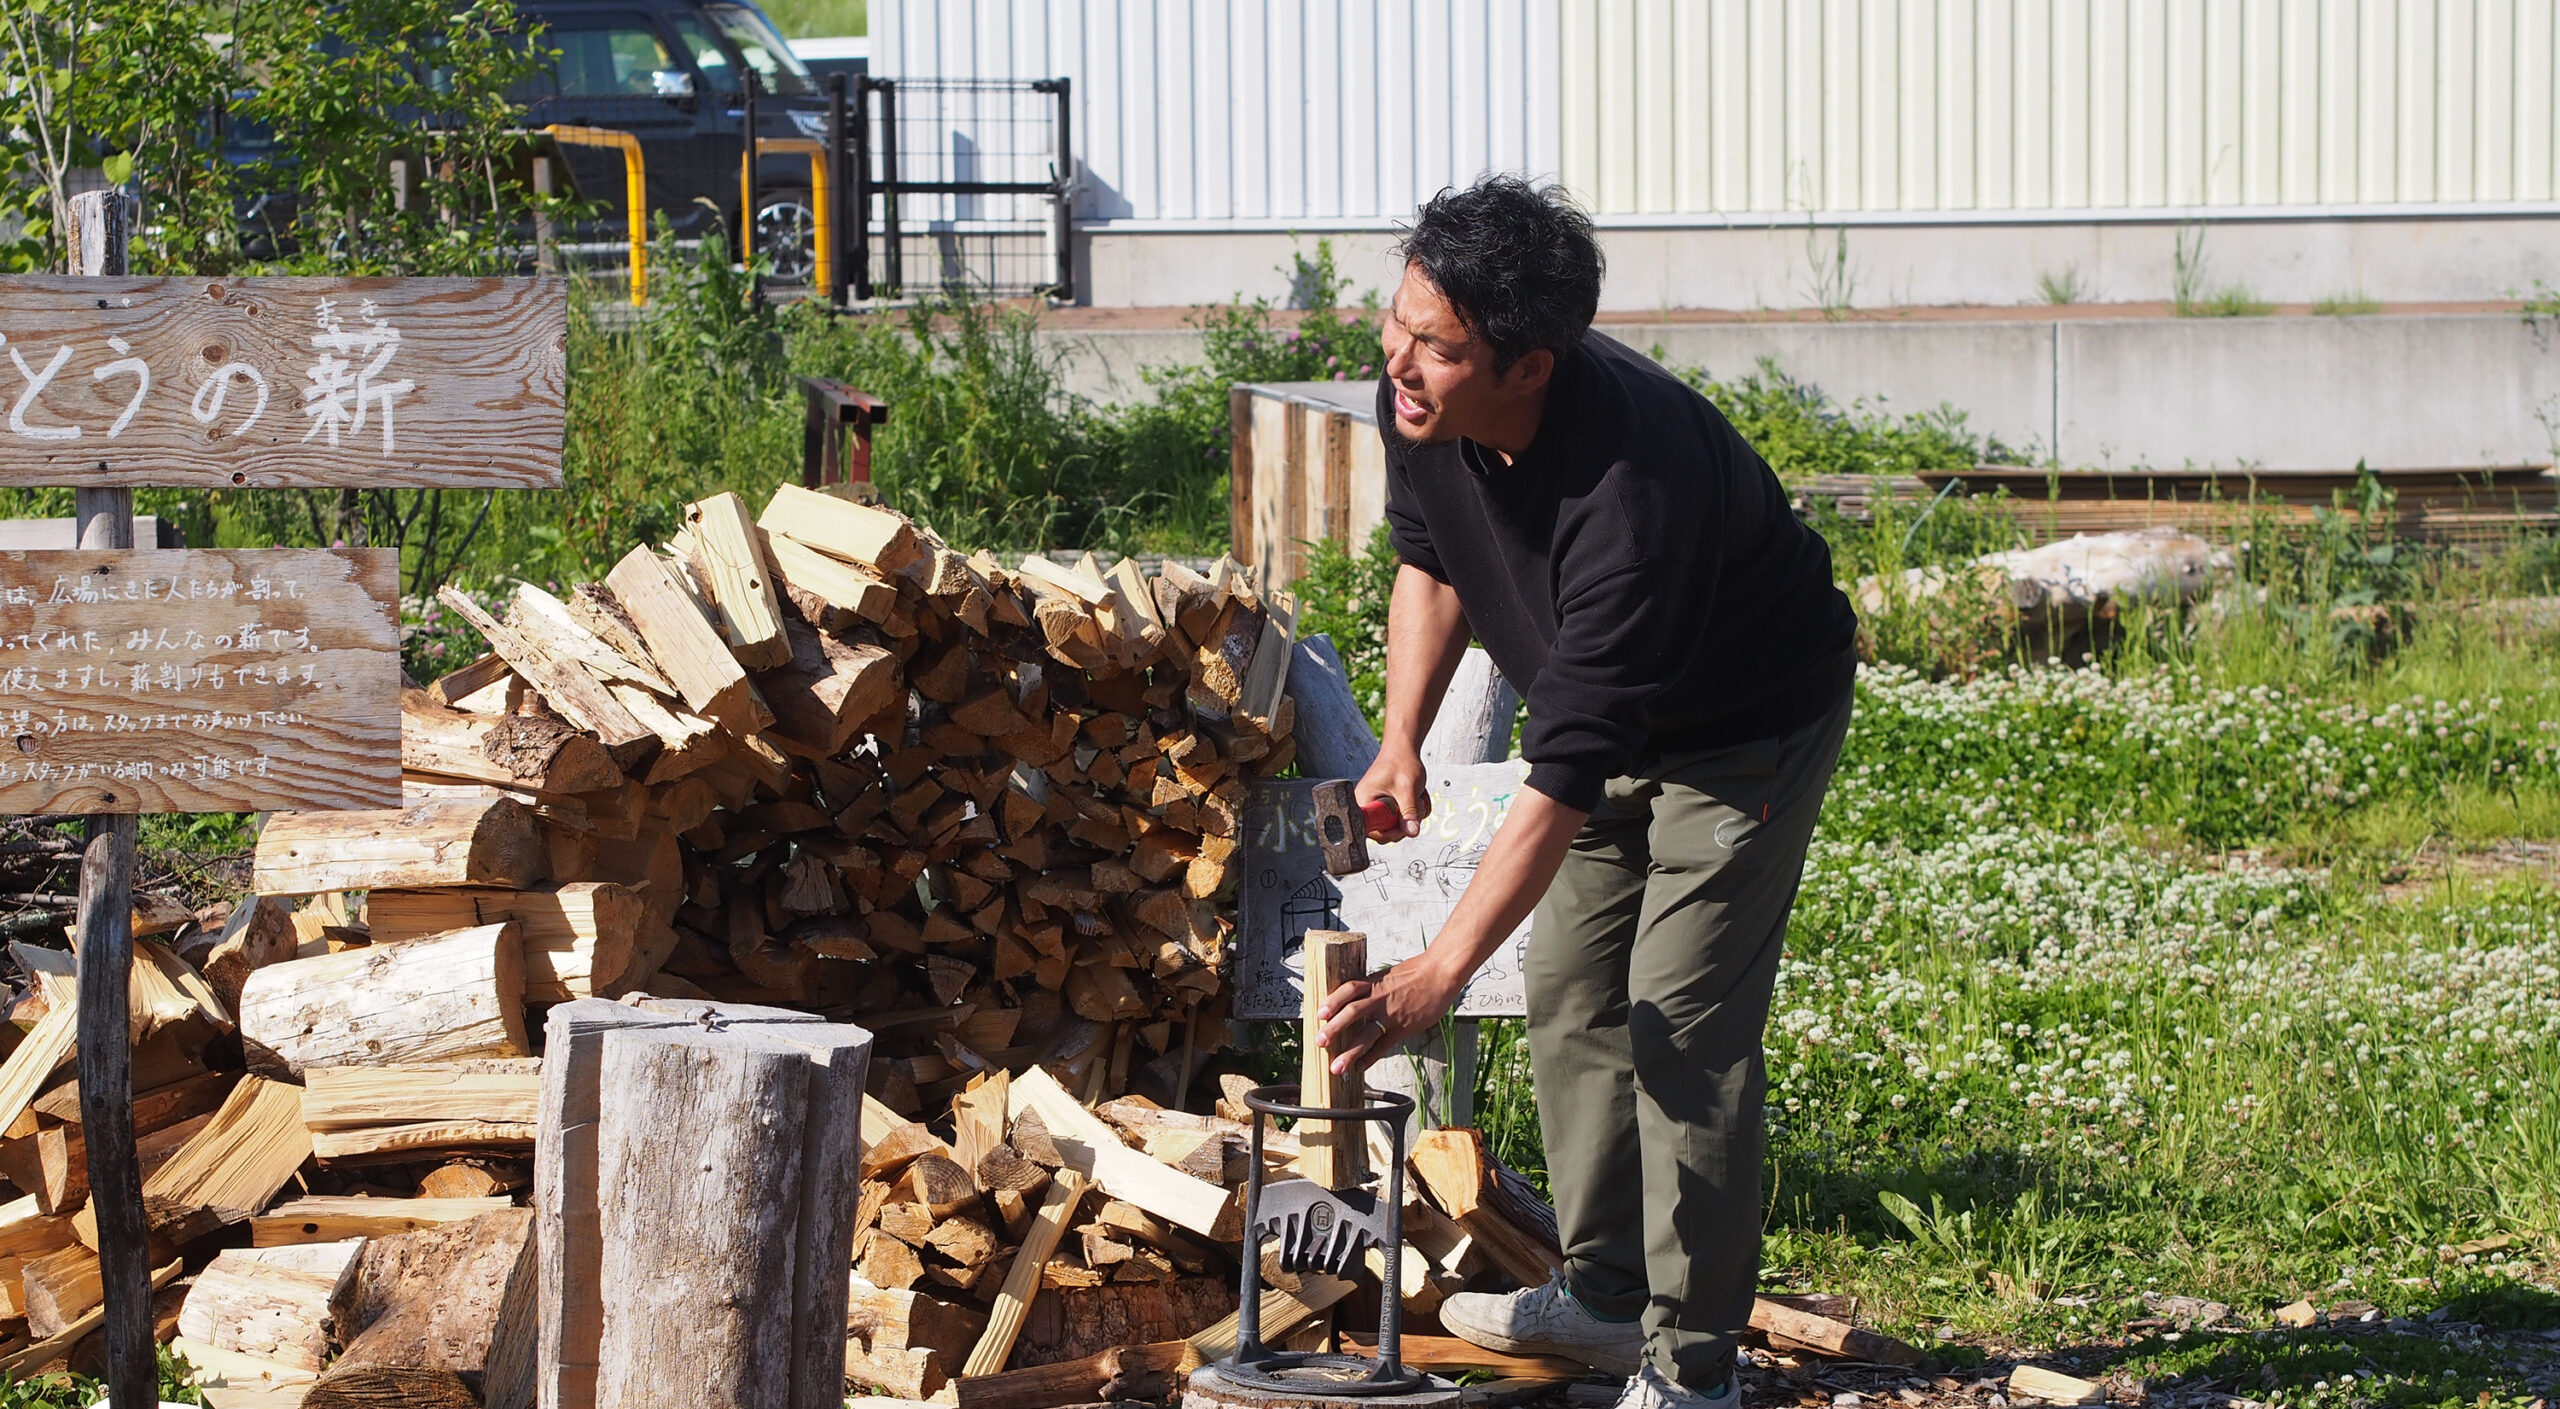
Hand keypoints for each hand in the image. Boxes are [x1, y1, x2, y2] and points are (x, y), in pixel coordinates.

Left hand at [1314, 954, 1464, 1075]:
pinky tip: (1359, 1068)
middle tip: (1319, 1042)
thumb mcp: (1388, 975)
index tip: (1318, 1014)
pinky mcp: (1404, 1027)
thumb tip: (1356, 998)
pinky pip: (1384, 1046)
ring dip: (1349, 1053)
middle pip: (1351, 1012)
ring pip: (1366, 1034)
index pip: (1348, 989)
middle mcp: (1379, 998)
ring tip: (1336, 1068)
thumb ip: (1372, 988)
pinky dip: (1370, 1058)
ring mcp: (1391, 1014)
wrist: (1441, 973)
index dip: (1332, 1001)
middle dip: (1333, 1029)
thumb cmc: (1416, 973)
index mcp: (1374, 983)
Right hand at [1355, 745, 1428, 840]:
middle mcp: (1367, 805)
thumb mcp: (1407, 789)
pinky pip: (1402, 818)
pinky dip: (1414, 810)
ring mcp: (1378, 806)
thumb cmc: (1400, 761)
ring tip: (1416, 796)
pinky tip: (1416, 795)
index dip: (1389, 832)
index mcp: (1363, 801)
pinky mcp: (1388, 805)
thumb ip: (1409, 812)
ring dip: (1412, 814)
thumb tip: (1411, 832)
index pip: (1372, 831)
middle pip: (1385, 831)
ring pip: (1397, 825)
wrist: (1404, 749)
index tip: (1403, 823)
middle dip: (1404, 822)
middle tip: (1414, 806)